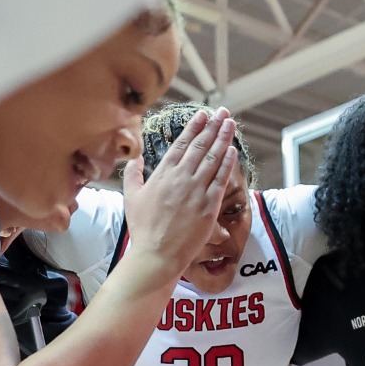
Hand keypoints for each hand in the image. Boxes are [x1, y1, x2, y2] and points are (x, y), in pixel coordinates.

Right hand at [122, 108, 238, 275]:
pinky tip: (233, 150)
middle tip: (222, 112)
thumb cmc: (143, 228)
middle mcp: (181, 178)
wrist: (156, 253)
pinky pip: (220, 179)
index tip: (202, 115)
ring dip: (223, 138)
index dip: (194, 128)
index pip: (181, 144)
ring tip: (230, 123)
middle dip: (212, 127)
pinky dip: (227, 163)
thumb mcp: (132, 197)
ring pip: (212, 158)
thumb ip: (133, 174)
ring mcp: (196, 191)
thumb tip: (136, 158)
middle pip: (200, 146)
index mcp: (163, 174)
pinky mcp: (209, 205)